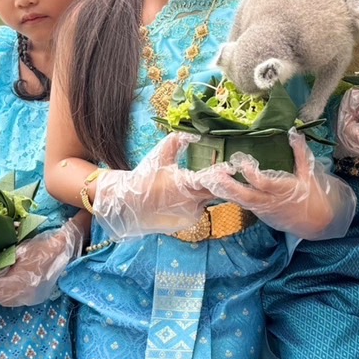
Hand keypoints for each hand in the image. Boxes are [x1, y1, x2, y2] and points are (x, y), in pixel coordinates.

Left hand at [0, 220, 83, 307]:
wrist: (68, 251)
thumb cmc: (44, 246)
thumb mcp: (21, 250)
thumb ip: (3, 261)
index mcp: (19, 280)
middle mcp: (23, 293)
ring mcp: (30, 296)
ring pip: (5, 301)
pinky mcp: (34, 297)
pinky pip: (14, 299)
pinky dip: (3, 297)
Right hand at [88, 132, 217, 238]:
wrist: (128, 204)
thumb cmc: (145, 177)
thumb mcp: (160, 155)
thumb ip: (178, 141)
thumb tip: (195, 135)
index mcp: (183, 184)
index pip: (209, 179)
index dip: (220, 174)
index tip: (230, 168)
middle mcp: (190, 202)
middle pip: (214, 192)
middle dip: (219, 184)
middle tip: (221, 175)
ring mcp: (190, 214)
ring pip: (207, 200)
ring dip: (205, 193)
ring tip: (192, 186)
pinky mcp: (188, 223)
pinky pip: (199, 210)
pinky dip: (196, 203)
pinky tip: (184, 199)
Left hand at [197, 131, 356, 240]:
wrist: (317, 222)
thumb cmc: (314, 195)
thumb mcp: (309, 173)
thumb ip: (300, 153)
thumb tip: (293, 132)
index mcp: (284, 189)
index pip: (263, 182)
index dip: (250, 173)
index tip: (240, 161)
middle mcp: (271, 201)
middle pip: (246, 196)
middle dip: (229, 186)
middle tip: (215, 174)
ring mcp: (264, 209)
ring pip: (241, 202)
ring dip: (226, 192)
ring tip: (211, 180)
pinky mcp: (261, 214)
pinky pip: (244, 204)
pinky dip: (232, 196)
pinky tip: (220, 187)